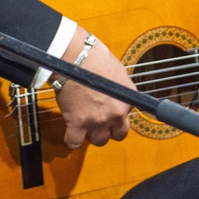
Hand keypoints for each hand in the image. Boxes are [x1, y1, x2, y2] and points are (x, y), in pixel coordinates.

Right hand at [55, 29, 132, 148]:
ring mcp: (97, 120)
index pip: (127, 118)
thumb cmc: (95, 58)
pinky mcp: (78, 123)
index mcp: (128, 100)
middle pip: (118, 136)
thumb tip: (117, 96)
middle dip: (109, 130)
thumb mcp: (118, 74)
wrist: (74, 56)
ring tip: (84, 123)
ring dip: (92, 134)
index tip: (108, 113)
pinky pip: (75, 142)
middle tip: (99, 121)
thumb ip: (120, 91)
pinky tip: (71, 133)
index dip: (117, 116)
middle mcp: (116, 113)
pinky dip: (72, 140)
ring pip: (99, 141)